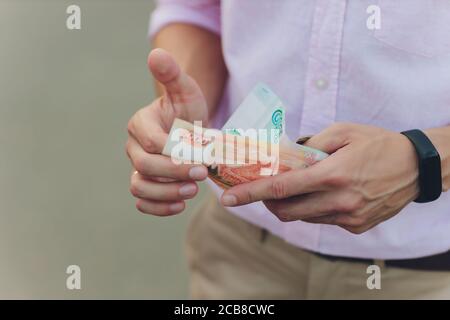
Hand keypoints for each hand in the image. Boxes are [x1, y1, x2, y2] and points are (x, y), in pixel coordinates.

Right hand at [126, 48, 208, 215]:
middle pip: (145, 167)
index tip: (203, 155)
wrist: (189, 129)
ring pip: (140, 188)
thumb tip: (157, 54)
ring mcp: (137, 168)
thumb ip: (172, 74)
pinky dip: (158, 208)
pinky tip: (180, 205)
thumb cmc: (187, 109)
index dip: (176, 152)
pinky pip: (142, 202)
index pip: (151, 142)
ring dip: (167, 193)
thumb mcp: (185, 90)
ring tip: (193, 190)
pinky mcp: (146, 184)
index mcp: (140, 124)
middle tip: (202, 174)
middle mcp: (134, 147)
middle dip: (174, 173)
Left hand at [221, 123, 419, 233]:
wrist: (417, 167)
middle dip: (266, 202)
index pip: (280, 189)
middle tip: (261, 190)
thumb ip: (311, 145)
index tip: (228, 200)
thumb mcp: (343, 132)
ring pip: (303, 218)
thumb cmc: (378, 144)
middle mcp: (338, 202)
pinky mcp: (356, 226)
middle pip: (285, 211)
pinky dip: (313, 209)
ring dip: (290, 204)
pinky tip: (321, 193)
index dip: (250, 195)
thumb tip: (286, 156)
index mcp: (332, 176)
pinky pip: (322, 221)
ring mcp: (348, 218)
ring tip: (295, 186)